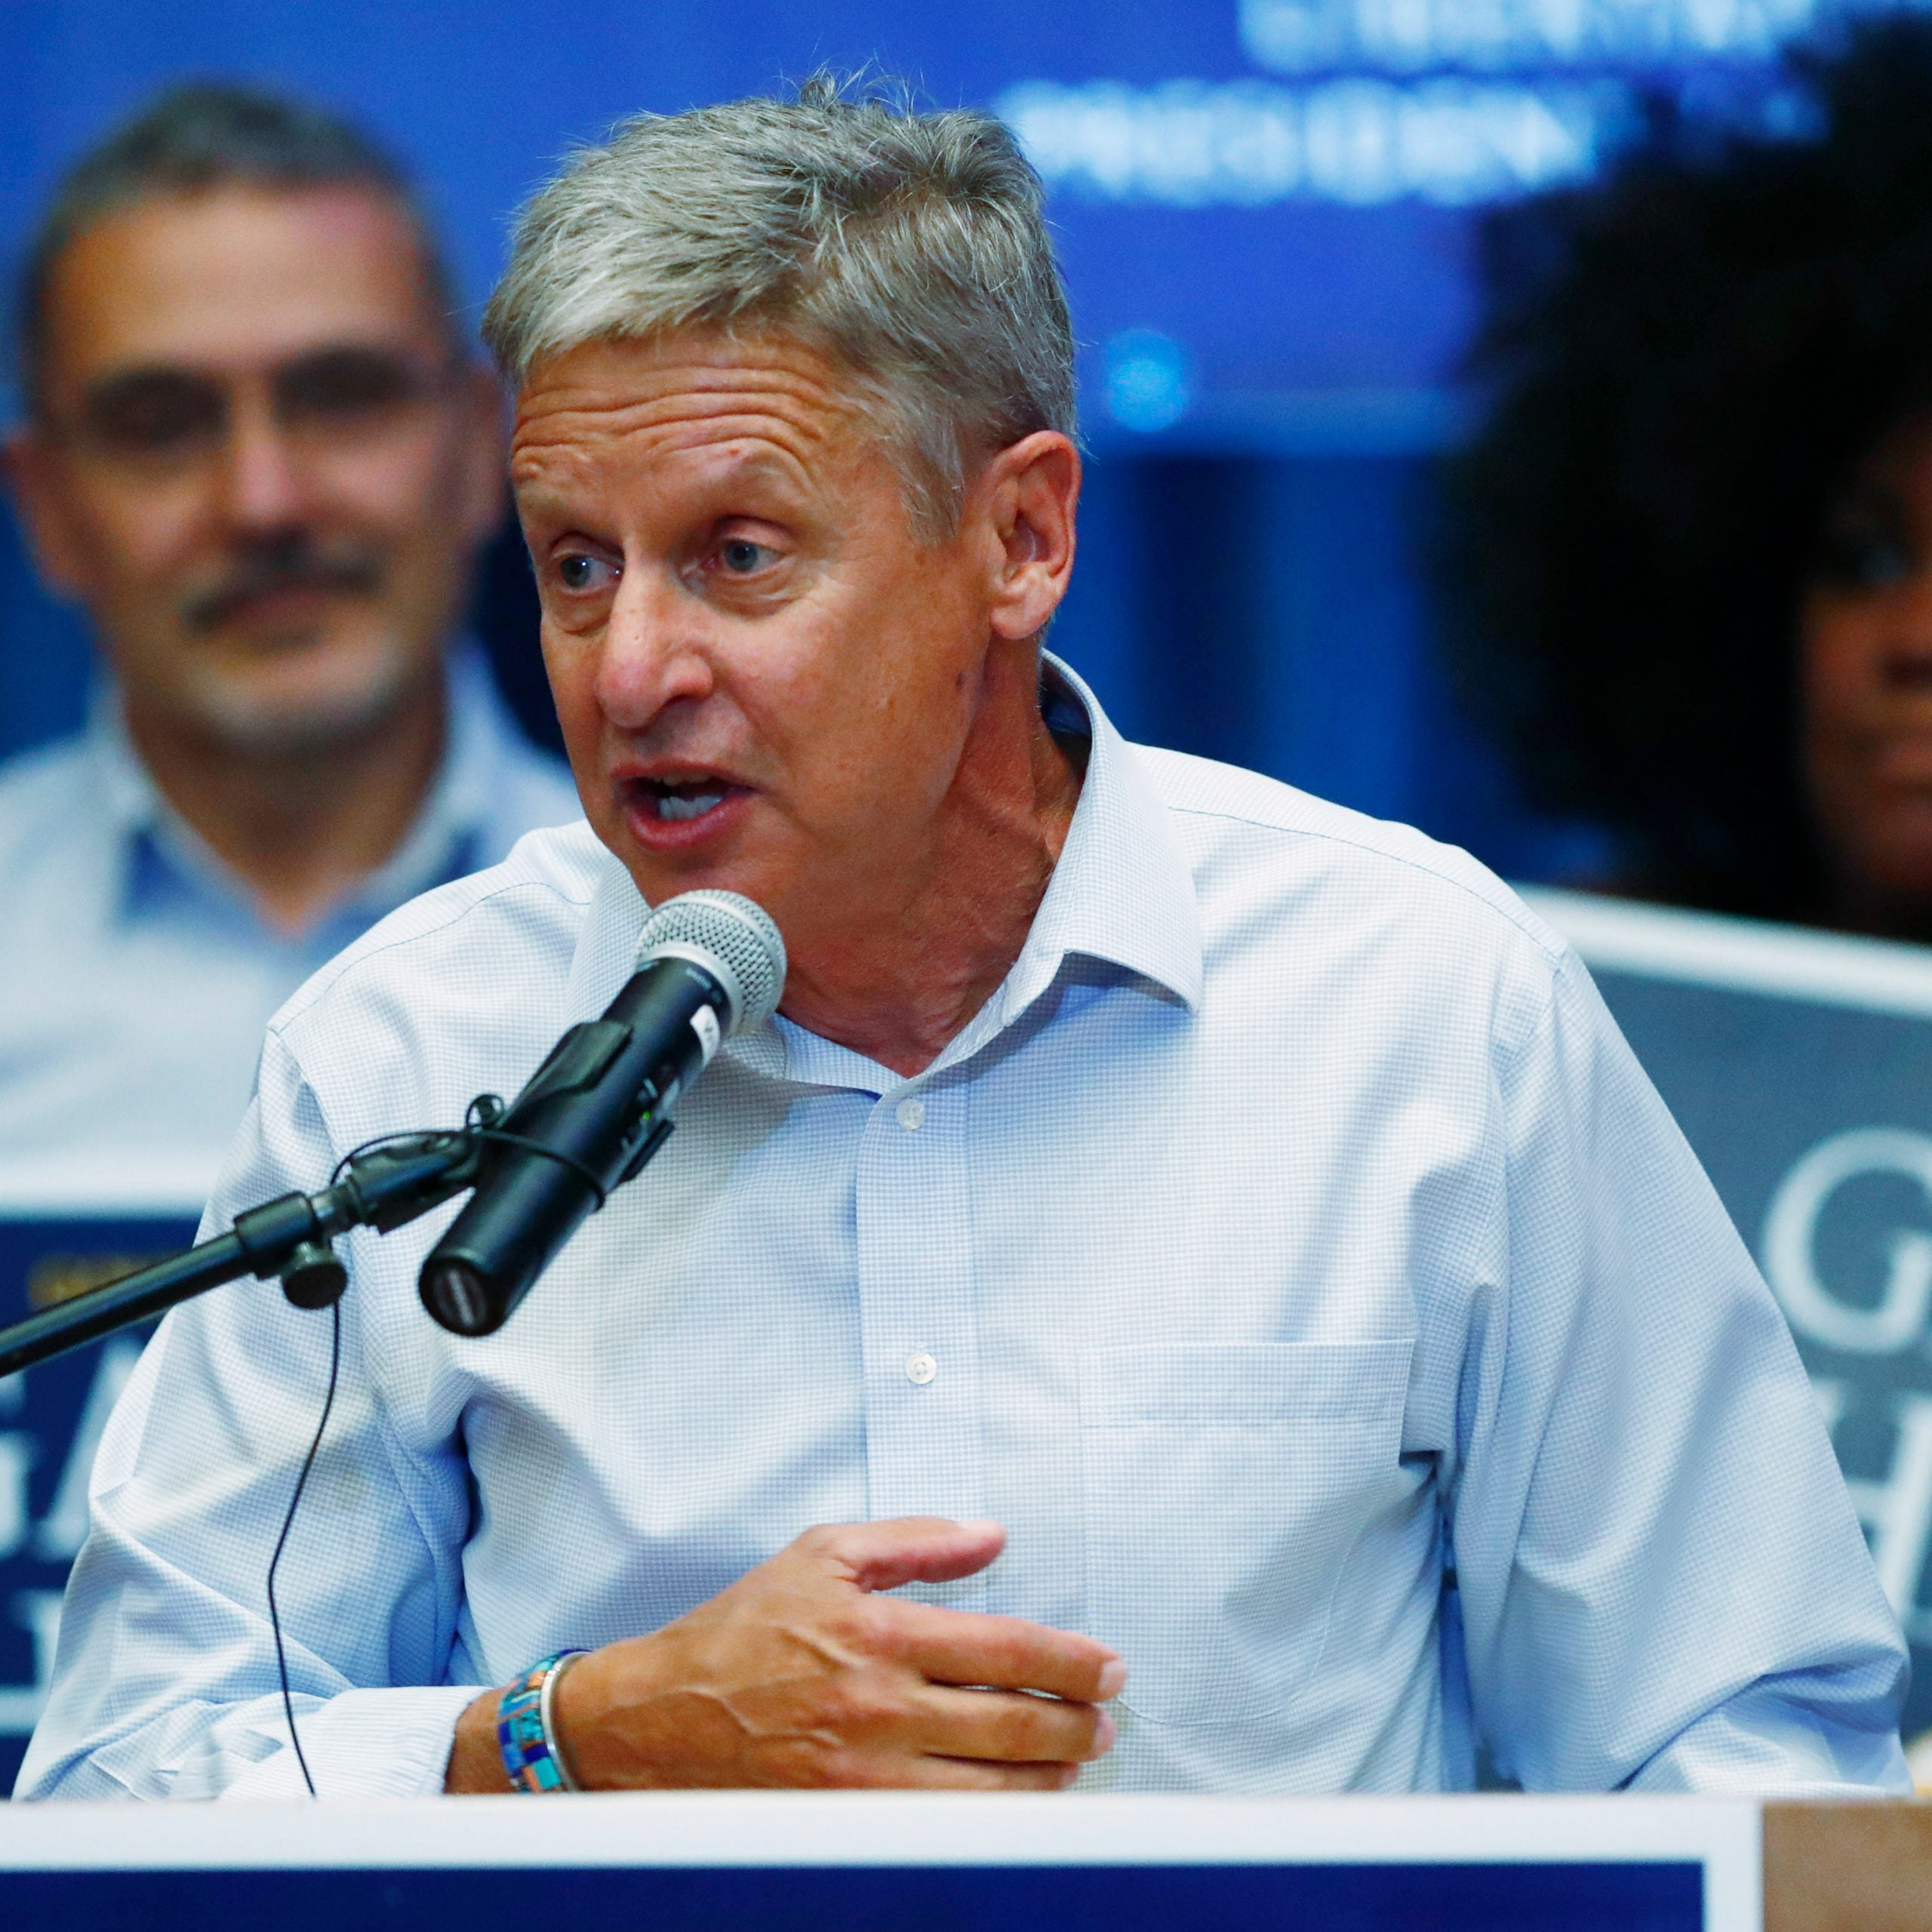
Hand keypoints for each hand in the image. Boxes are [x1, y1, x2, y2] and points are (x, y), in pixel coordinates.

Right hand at [446, 1517, 1124, 1791]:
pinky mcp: (848, 1821)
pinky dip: (999, 1817)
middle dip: (1079, 1724)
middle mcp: (878, 1707)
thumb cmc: (742, 1630)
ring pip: (992, 1791)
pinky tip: (1020, 1800)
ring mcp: (864, 1776)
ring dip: (1051, 1776)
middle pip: (1015, 1727)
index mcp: (879, 1631)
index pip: (1009, 1651)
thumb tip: (993, 1534)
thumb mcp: (823, 1553)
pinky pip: (949, 1829)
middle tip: (1106, 1718)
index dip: (1074, 1662)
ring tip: (1075, 1759)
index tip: (1108, 1667)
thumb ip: (915, 1539)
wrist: (656, 1719)